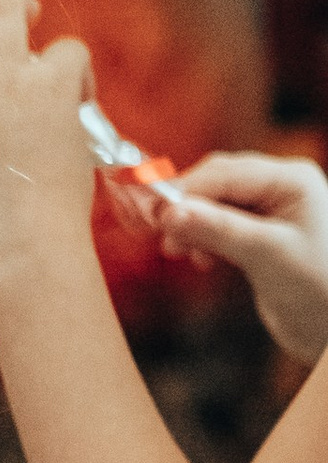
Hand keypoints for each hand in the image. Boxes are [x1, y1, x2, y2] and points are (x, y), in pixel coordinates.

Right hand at [154, 152, 327, 363]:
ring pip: (213, 204)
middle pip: (215, 183)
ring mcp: (269, 209)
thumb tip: (169, 213)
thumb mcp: (267, 255)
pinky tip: (199, 258)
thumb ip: (219, 230)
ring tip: (176, 250)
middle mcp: (281, 187)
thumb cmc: (319, 289)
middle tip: (158, 232)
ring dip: (190, 224)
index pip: (225, 174)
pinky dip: (201, 238)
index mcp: (292, 179)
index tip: (152, 213)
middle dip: (185, 207)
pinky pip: (218, 224)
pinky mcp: (258, 234)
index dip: (185, 191)